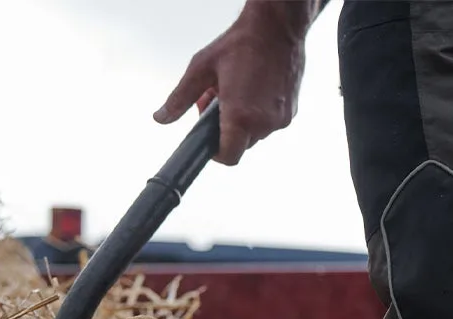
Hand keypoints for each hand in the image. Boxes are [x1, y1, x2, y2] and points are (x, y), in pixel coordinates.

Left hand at [154, 1, 312, 165]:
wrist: (277, 28)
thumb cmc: (241, 44)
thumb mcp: (201, 69)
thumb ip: (179, 99)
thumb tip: (162, 117)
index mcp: (240, 116)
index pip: (228, 157)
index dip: (217, 153)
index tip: (211, 143)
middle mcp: (263, 123)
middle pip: (241, 144)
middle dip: (228, 128)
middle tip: (220, 101)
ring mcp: (280, 119)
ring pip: (256, 134)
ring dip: (244, 120)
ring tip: (238, 92)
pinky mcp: (290, 113)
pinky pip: (270, 123)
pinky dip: (260, 114)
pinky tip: (255, 90)